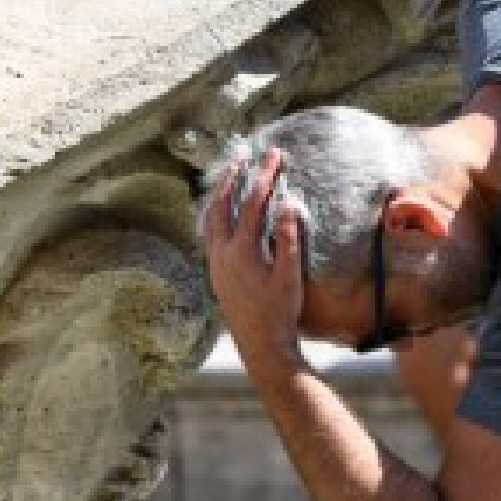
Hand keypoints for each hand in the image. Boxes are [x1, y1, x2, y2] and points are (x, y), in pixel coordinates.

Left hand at [200, 147, 307, 370]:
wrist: (261, 346)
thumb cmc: (279, 313)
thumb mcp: (290, 275)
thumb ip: (288, 238)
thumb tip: (288, 202)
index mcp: (241, 251)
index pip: (253, 203)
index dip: (265, 176)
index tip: (275, 154)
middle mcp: (221, 254)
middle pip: (222, 205)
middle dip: (233, 177)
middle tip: (243, 156)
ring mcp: (215, 264)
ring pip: (211, 219)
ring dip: (221, 196)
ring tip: (230, 178)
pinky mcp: (216, 274)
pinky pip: (210, 234)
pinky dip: (217, 215)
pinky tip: (224, 215)